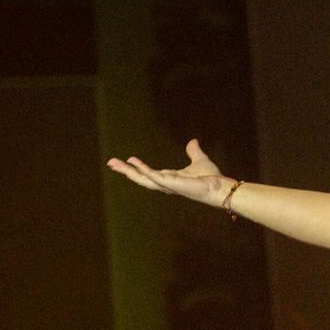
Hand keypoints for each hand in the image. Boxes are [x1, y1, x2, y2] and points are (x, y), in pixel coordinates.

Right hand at [105, 140, 235, 208]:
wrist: (219, 187)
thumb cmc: (211, 179)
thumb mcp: (199, 160)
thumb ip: (193, 152)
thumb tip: (192, 141)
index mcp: (170, 178)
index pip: (149, 173)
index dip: (136, 168)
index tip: (125, 161)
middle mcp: (166, 183)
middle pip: (141, 177)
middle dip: (126, 170)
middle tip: (110, 163)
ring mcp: (167, 185)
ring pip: (142, 179)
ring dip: (128, 171)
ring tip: (114, 164)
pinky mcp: (171, 184)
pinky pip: (153, 176)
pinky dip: (143, 169)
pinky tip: (133, 162)